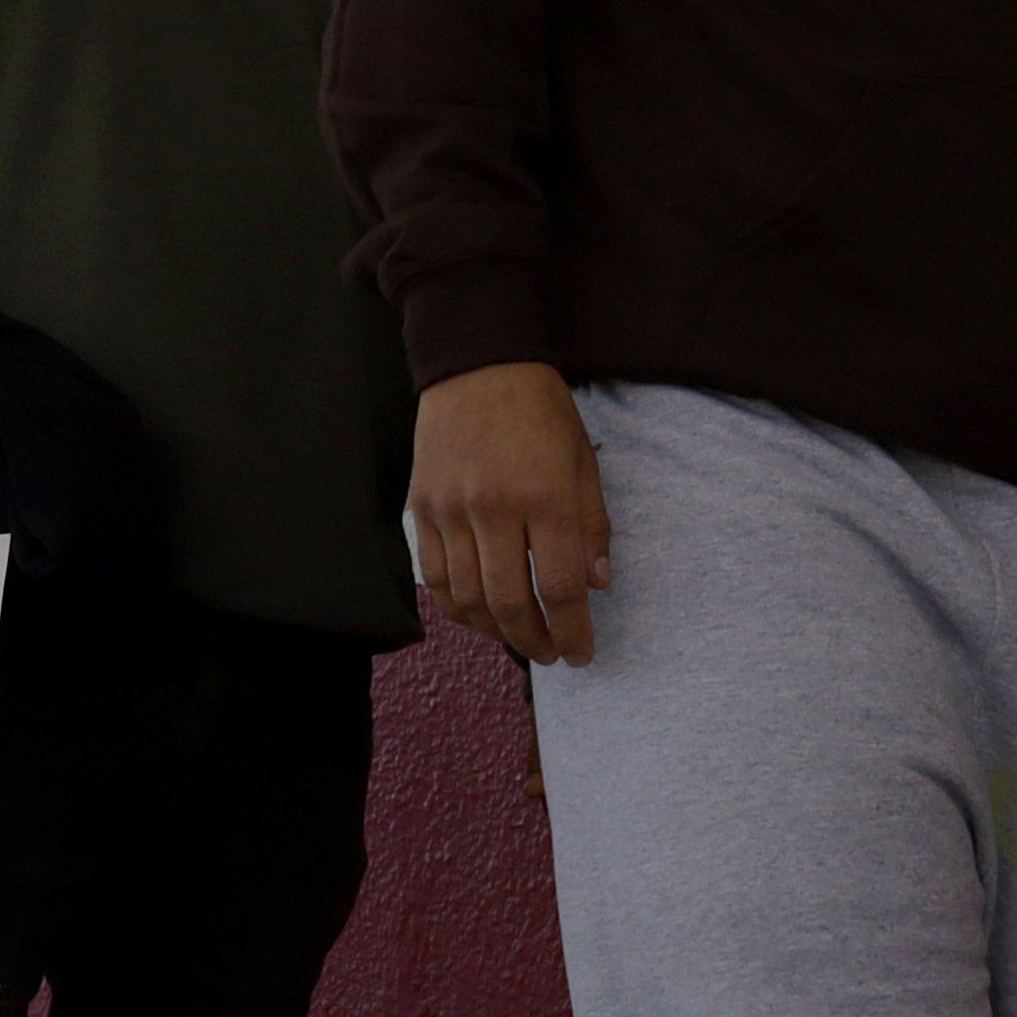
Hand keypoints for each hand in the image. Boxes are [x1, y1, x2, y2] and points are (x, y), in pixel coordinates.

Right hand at [409, 363, 608, 664]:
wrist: (477, 363)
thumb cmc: (540, 409)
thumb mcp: (583, 460)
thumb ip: (591, 526)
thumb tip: (595, 585)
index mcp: (544, 496)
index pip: (559, 587)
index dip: (572, 631)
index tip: (582, 653)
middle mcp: (493, 508)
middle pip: (510, 603)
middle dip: (535, 641)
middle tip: (552, 653)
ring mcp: (450, 510)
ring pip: (467, 599)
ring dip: (496, 632)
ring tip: (519, 638)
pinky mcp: (421, 508)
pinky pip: (435, 577)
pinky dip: (457, 608)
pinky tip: (479, 616)